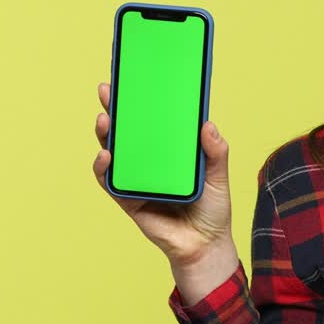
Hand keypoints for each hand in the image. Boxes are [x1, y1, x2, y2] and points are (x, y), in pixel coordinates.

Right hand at [92, 81, 234, 267]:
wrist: (205, 246)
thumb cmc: (213, 209)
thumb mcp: (219, 176)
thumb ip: (216, 152)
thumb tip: (208, 124)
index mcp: (170, 152)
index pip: (153, 121)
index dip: (142, 101)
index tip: (133, 78)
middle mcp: (150, 162)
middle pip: (128, 131)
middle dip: (116, 109)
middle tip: (108, 89)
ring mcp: (137, 179)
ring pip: (114, 152)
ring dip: (106, 134)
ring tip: (105, 118)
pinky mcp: (128, 200)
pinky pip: (111, 182)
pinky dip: (105, 169)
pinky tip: (106, 155)